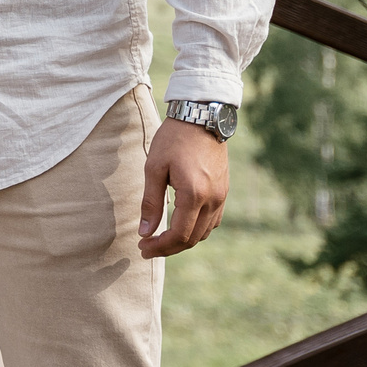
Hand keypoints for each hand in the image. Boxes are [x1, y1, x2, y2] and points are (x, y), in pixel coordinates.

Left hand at [139, 117, 229, 257]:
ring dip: (183, 241)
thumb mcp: (154, 168)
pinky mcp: (224, 192)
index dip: (160, 247)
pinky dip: (196, 229)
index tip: (142, 248)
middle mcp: (212, 200)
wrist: (201, 118)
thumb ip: (150, 202)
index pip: (179, 235)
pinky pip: (212, 221)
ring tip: (160, 239)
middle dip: (168, 248)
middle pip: (192, 239)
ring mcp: (221, 197)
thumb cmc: (173, 140)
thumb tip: (145, 232)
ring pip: (204, 233)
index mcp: (194, 195)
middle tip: (146, 248)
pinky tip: (180, 225)